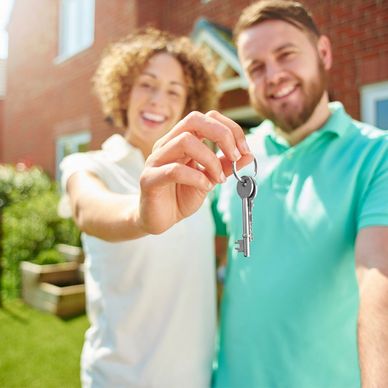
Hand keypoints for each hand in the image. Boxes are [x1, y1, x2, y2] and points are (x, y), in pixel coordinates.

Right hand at [138, 110, 252, 233]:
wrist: (159, 218)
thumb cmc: (180, 196)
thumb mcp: (209, 179)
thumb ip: (225, 166)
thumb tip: (248, 155)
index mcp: (182, 139)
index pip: (207, 118)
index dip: (230, 129)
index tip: (244, 149)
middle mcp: (167, 144)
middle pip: (194, 120)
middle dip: (222, 134)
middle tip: (235, 156)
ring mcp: (156, 159)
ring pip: (185, 141)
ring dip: (210, 159)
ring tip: (218, 178)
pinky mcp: (149, 178)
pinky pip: (174, 170)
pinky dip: (196, 177)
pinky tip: (204, 187)